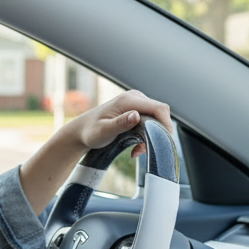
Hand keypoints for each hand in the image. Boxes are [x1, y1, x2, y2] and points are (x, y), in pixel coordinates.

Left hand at [19, 90, 172, 214]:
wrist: (81, 131)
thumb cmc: (90, 132)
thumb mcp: (103, 131)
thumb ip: (120, 124)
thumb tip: (135, 116)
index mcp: (129, 100)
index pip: (158, 108)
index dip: (166, 124)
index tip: (166, 141)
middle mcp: (135, 98)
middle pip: (161, 113)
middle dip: (159, 133)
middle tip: (148, 150)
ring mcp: (136, 103)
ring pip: (156, 119)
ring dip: (152, 136)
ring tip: (138, 151)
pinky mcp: (136, 110)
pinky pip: (150, 122)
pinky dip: (147, 136)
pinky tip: (136, 149)